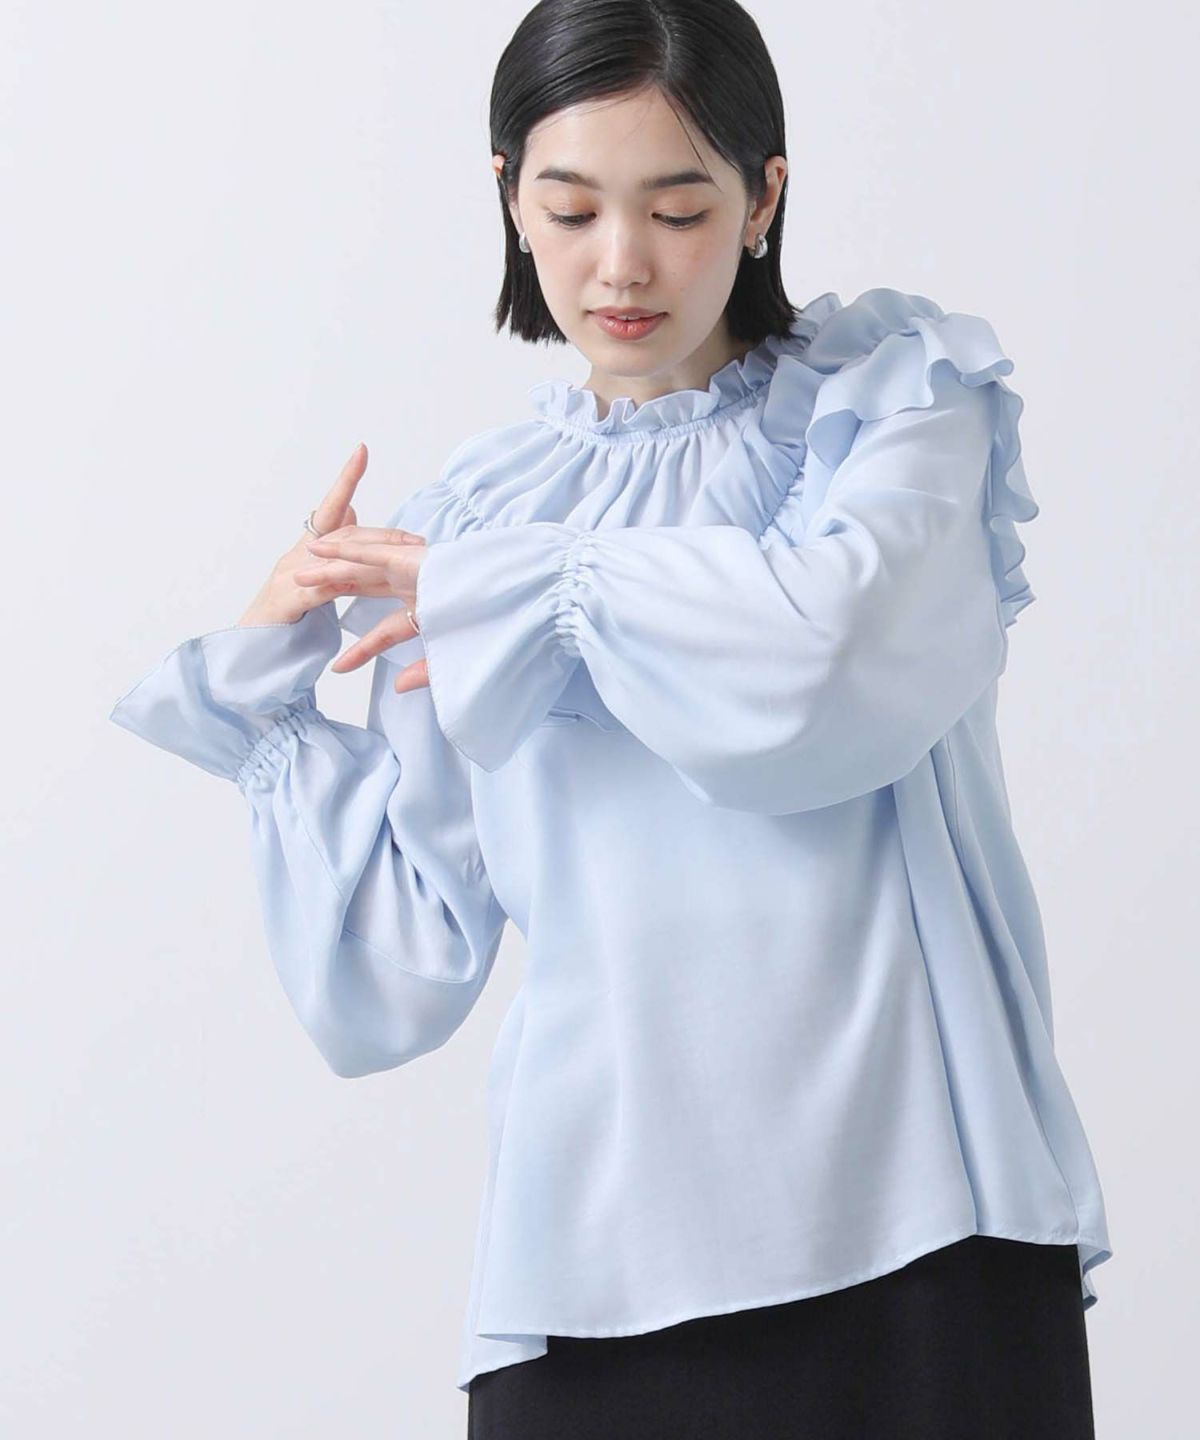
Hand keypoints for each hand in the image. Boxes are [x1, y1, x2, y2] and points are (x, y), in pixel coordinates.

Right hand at [237, 442, 429, 693]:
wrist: (251, 646)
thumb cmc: (287, 611)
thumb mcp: (315, 574)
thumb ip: (334, 544)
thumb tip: (353, 510)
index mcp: (308, 549)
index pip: (331, 507)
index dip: (346, 479)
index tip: (362, 451)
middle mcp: (297, 555)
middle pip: (345, 536)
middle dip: (382, 537)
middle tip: (415, 541)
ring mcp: (289, 576)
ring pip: (334, 558)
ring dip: (368, 556)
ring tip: (400, 559)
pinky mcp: (286, 601)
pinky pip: (317, 591)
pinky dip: (335, 585)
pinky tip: (355, 582)